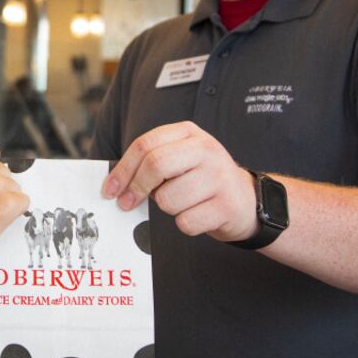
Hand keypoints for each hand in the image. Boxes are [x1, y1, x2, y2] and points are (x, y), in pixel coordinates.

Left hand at [102, 122, 257, 242]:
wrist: (247, 200)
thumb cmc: (202, 180)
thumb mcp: (181, 158)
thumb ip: (151, 162)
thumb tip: (115, 184)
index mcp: (189, 133)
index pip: (146, 145)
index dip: (123, 170)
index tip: (110, 189)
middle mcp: (206, 150)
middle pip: (156, 165)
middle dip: (136, 188)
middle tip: (126, 203)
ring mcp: (219, 177)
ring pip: (169, 199)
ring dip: (167, 207)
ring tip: (183, 202)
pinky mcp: (226, 206)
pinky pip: (186, 222)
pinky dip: (185, 223)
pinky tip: (198, 214)